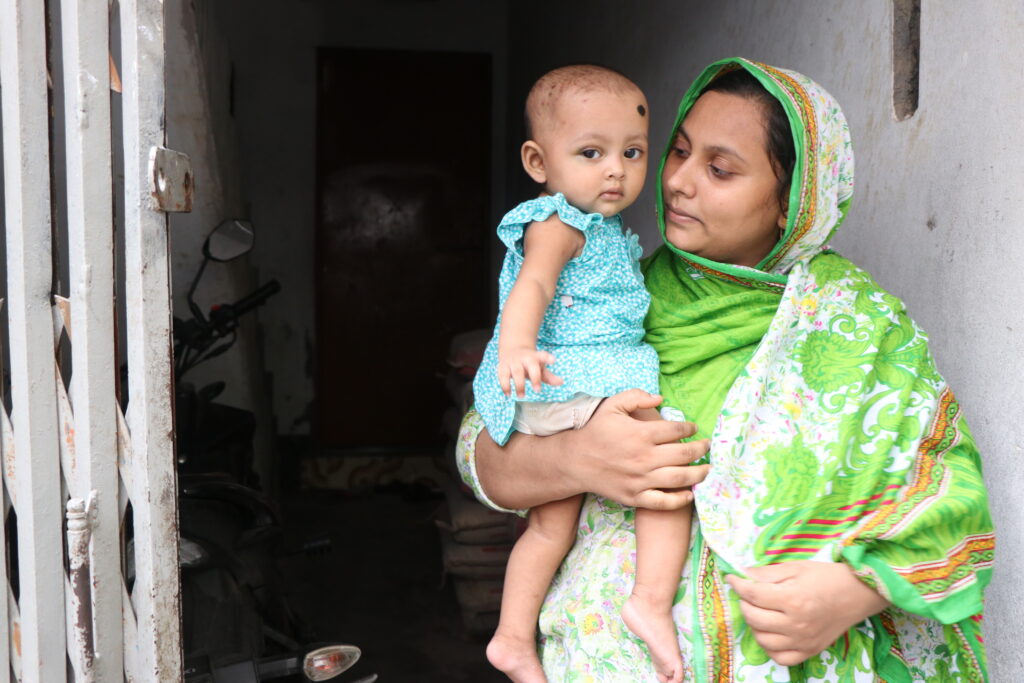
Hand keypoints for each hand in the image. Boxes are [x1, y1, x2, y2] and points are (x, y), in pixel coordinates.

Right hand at [498, 346, 562, 396]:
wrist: (512, 349)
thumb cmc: (529, 363)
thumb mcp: (540, 368)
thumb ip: (549, 376)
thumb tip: (561, 382)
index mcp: (536, 357)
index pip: (543, 355)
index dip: (548, 358)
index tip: (553, 361)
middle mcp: (525, 358)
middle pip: (530, 366)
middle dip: (535, 378)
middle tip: (537, 391)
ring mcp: (513, 361)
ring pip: (516, 372)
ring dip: (519, 385)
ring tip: (522, 396)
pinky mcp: (502, 366)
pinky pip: (502, 376)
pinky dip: (505, 385)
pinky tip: (508, 394)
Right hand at [566, 389, 709, 508]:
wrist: (575, 461)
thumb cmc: (595, 431)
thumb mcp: (612, 405)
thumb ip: (636, 397)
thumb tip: (661, 398)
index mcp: (641, 434)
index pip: (677, 430)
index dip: (690, 428)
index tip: (694, 428)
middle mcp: (645, 458)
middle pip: (685, 454)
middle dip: (701, 449)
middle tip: (707, 446)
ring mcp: (641, 479)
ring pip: (680, 478)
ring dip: (699, 474)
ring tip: (707, 469)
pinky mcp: (635, 497)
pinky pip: (663, 502)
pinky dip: (680, 500)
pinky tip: (689, 494)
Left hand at [725, 561, 888, 665]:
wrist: (857, 593)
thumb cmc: (826, 577)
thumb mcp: (796, 567)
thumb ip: (767, 573)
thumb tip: (742, 574)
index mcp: (793, 599)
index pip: (753, 595)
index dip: (738, 585)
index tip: (733, 579)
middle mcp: (797, 624)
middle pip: (754, 618)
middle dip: (744, 603)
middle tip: (748, 594)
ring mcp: (803, 641)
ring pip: (763, 640)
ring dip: (754, 625)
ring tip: (760, 612)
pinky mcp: (810, 651)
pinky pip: (780, 658)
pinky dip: (770, 647)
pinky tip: (771, 631)